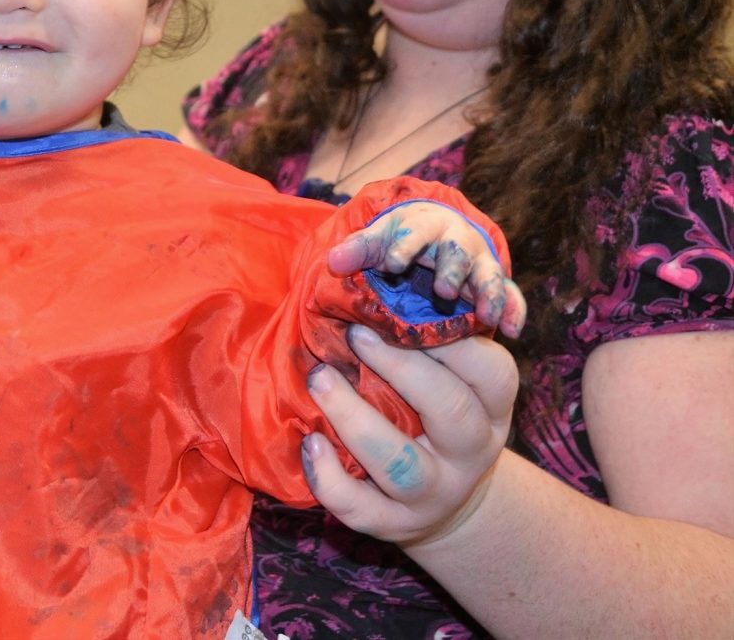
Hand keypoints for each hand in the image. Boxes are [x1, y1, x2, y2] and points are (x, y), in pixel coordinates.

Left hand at [303, 324, 516, 546]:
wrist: (446, 500)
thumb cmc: (438, 410)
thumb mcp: (457, 377)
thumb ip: (434, 333)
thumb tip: (380, 274)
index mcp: (492, 407)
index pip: (490, 370)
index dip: (450, 340)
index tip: (402, 310)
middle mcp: (471, 452)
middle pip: (450, 411)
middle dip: (400, 368)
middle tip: (353, 333)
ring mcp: (433, 494)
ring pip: (401, 463)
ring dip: (354, 418)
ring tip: (318, 377)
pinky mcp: (393, 525)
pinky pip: (361, 509)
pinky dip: (329, 478)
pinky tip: (308, 442)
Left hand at [327, 200, 525, 337]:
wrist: (439, 230)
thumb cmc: (403, 238)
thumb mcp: (380, 238)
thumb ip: (359, 249)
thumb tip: (333, 261)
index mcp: (425, 226)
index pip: (414, 233)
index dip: (404, 246)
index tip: (391, 263)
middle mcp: (456, 242)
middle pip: (456, 252)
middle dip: (451, 269)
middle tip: (442, 289)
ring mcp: (478, 264)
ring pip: (487, 275)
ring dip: (488, 293)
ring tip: (486, 315)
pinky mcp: (494, 285)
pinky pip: (511, 296)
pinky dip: (513, 310)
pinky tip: (513, 330)